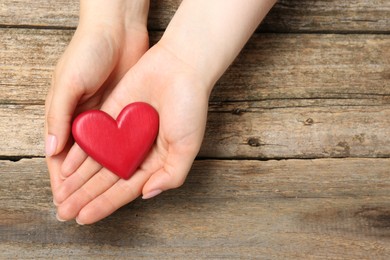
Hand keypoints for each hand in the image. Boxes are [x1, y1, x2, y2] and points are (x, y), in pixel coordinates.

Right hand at [45, 1, 148, 208]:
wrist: (119, 30)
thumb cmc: (87, 51)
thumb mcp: (69, 81)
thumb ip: (59, 115)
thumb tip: (51, 149)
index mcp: (65, 114)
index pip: (61, 156)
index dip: (62, 180)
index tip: (65, 202)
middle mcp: (85, 120)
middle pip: (83, 162)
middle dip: (83, 186)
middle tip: (84, 209)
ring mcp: (107, 117)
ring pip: (104, 156)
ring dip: (103, 177)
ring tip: (105, 198)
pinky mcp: (125, 113)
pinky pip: (122, 142)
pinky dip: (121, 158)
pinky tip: (125, 173)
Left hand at [54, 43, 210, 223]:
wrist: (180, 67)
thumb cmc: (189, 107)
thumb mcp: (187, 147)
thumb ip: (171, 175)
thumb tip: (146, 194)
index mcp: (156, 161)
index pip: (126, 188)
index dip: (106, 204)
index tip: (85, 217)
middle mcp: (137, 150)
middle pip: (107, 179)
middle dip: (87, 196)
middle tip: (65, 212)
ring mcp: (123, 133)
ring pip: (97, 161)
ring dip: (79, 179)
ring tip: (62, 196)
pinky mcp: (111, 115)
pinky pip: (93, 137)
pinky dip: (80, 152)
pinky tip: (66, 168)